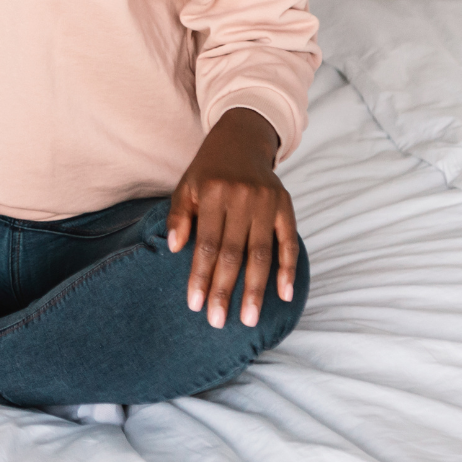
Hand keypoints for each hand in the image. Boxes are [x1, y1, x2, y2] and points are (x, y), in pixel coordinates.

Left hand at [165, 107, 295, 328]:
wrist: (242, 140)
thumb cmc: (208, 171)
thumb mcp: (186, 186)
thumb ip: (179, 216)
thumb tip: (173, 248)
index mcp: (212, 194)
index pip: (205, 244)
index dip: (200, 276)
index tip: (195, 305)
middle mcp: (241, 198)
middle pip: (233, 253)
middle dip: (225, 290)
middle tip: (219, 321)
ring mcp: (266, 202)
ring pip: (261, 253)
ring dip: (256, 289)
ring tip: (250, 318)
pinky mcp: (285, 206)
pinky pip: (288, 242)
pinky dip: (288, 268)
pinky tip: (284, 294)